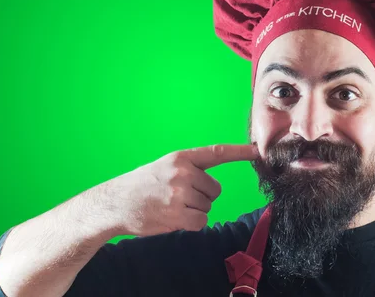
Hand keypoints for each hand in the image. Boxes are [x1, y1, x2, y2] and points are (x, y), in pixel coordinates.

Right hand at [106, 144, 257, 236]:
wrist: (115, 203)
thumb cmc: (142, 186)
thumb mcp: (165, 167)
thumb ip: (188, 169)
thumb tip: (212, 185)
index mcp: (181, 157)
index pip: (217, 153)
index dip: (240, 152)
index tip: (259, 150)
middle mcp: (183, 172)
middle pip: (215, 189)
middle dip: (202, 196)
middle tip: (177, 197)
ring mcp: (180, 193)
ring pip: (207, 206)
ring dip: (194, 211)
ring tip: (170, 206)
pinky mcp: (178, 214)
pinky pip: (201, 221)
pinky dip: (191, 224)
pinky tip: (173, 218)